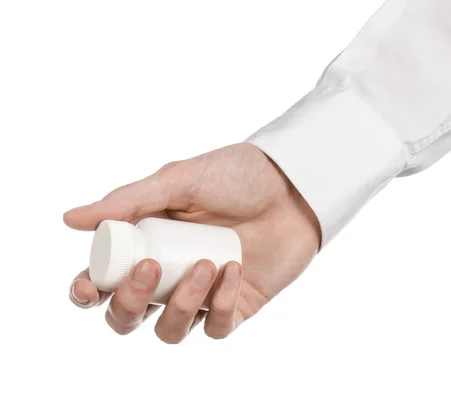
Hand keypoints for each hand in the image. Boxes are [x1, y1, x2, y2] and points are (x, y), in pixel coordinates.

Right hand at [64, 143, 320, 342]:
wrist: (294, 186)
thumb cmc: (237, 176)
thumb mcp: (180, 179)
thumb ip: (128, 201)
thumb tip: (70, 220)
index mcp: (147, 243)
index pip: (104, 281)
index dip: (88, 292)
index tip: (89, 286)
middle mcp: (170, 274)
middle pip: (128, 316)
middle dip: (128, 304)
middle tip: (150, 269)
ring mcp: (203, 293)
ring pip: (169, 330)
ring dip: (179, 305)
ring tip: (206, 264)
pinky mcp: (237, 305)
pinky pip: (216, 326)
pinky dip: (220, 305)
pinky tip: (232, 271)